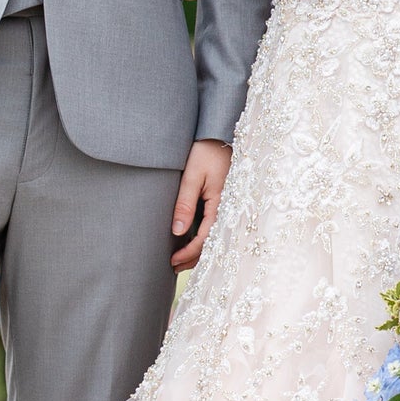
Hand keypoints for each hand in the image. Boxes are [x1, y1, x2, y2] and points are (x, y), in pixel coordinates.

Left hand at [171, 140, 231, 270]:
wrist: (219, 133)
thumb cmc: (206, 151)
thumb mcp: (193, 176)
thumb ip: (186, 203)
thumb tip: (178, 231)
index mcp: (222, 203)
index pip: (206, 238)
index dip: (189, 253)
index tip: (172, 260)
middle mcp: (228, 208)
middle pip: (213, 243)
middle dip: (193, 258)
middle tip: (173, 266)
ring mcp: (227, 205)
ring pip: (215, 237)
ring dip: (199, 251)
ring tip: (180, 260)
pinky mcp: (224, 201)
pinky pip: (215, 226)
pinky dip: (204, 238)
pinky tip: (192, 241)